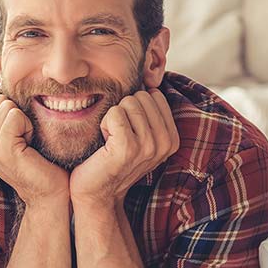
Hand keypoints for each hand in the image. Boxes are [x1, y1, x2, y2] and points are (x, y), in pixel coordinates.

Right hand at [0, 93, 67, 205]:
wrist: (50, 192)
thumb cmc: (40, 160)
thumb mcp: (16, 133)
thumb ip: (4, 113)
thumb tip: (5, 80)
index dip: (13, 112)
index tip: (20, 136)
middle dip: (18, 115)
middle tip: (25, 141)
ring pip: (6, 106)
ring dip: (25, 122)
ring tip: (27, 145)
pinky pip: (14, 115)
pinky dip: (28, 127)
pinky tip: (30, 146)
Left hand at [69, 90, 177, 205]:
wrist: (95, 190)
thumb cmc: (111, 156)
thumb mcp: (138, 133)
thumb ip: (148, 111)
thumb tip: (148, 77)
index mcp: (171, 138)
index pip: (154, 95)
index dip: (133, 108)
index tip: (128, 131)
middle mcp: (165, 143)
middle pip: (141, 96)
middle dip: (123, 111)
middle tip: (117, 136)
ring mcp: (148, 146)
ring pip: (128, 103)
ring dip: (112, 119)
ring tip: (111, 141)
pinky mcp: (128, 148)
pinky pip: (115, 113)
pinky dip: (104, 124)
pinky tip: (104, 143)